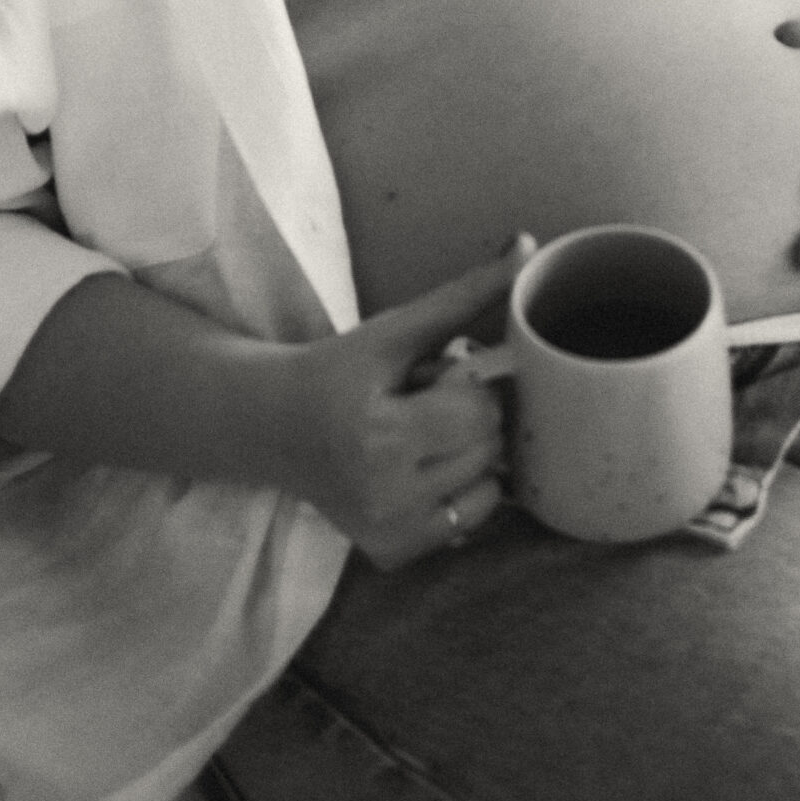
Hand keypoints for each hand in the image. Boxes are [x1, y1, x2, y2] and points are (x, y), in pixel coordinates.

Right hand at [268, 247, 527, 568]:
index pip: (478, 413)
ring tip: (428, 440)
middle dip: (473, 420)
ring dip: (473, 460)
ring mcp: (387, 533)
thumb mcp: (395, 328)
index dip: (469, 387)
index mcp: (380, 434)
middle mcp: (384, 494)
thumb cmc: (338, 370)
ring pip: (487, 492)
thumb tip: (528, 246)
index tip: (438, 376)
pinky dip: (460, 495)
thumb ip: (465, 293)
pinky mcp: (389, 554)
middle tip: (429, 406)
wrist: (272, 427)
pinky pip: (465, 524)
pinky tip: (425, 472)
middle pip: (487, 451)